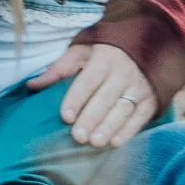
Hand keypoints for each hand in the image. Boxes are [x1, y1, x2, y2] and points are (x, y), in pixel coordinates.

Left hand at [38, 44, 156, 148]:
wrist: (148, 41)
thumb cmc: (106, 49)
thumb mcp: (82, 50)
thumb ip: (59, 68)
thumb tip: (32, 86)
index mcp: (104, 58)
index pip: (88, 80)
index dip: (77, 98)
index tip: (65, 116)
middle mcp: (124, 71)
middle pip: (105, 98)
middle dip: (91, 118)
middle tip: (78, 137)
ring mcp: (140, 85)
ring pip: (123, 109)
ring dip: (109, 127)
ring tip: (95, 142)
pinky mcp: (151, 98)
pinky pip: (140, 116)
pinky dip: (129, 130)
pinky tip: (115, 142)